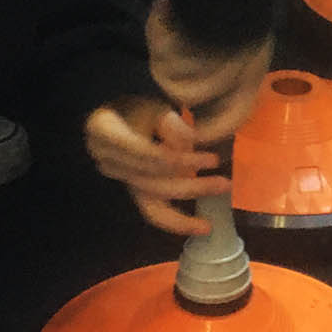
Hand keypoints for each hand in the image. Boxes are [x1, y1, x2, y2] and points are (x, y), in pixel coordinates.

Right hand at [84, 94, 231, 237]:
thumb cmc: (140, 106)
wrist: (121, 115)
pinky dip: (177, 221)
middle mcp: (107, 160)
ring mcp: (120, 179)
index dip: (179, 160)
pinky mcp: (133, 190)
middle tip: (225, 184)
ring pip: (152, 204)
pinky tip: (201, 225)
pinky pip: (153, 212)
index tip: (213, 160)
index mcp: (105, 132)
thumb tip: (190, 146)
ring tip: (215, 213)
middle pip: (151, 182)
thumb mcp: (156, 106)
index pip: (146, 154)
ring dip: (187, 210)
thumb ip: (172, 126)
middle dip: (191, 185)